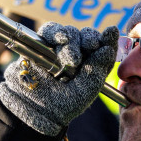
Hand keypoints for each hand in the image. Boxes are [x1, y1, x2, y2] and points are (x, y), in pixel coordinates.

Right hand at [0, 22, 117, 135]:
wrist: (30, 110)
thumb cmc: (59, 106)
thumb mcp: (83, 93)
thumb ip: (95, 72)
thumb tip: (107, 49)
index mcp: (91, 66)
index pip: (103, 48)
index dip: (108, 39)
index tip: (111, 32)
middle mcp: (77, 54)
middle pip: (87, 37)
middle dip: (90, 38)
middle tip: (91, 45)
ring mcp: (59, 48)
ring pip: (70, 33)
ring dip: (72, 42)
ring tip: (71, 59)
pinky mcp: (41, 44)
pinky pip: (50, 31)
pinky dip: (56, 32)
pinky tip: (61, 39)